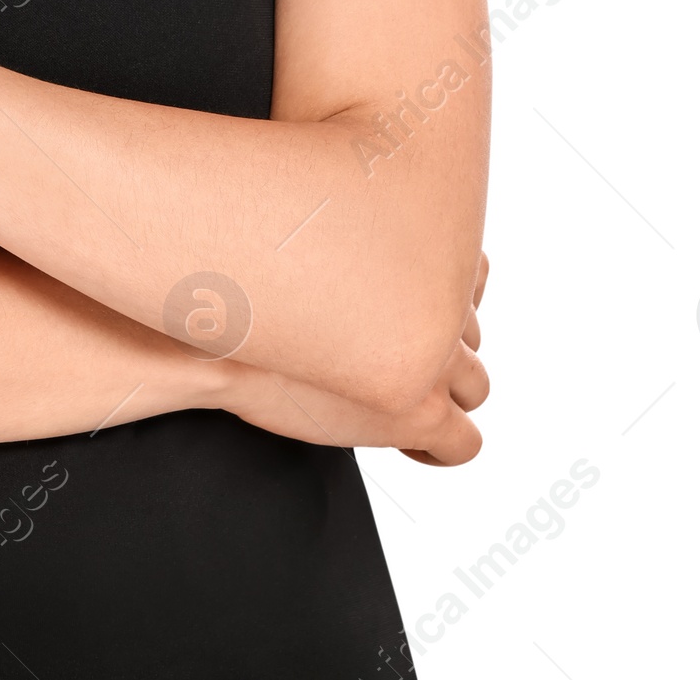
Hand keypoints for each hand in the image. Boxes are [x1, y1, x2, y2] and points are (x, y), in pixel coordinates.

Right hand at [204, 250, 490, 464]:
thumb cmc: (257, 295)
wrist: (223, 339)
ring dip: (440, 397)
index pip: (472, 275)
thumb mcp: (322, 248)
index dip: (441, 299)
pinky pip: (464, 444)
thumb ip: (372, 254)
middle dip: (438, 350)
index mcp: (418, 253)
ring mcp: (434, 360)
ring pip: (476, 389)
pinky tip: (404, 445)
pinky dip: (440, 450)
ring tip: (396, 402)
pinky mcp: (421, 413)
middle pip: (471, 335)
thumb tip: (394, 256)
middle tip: (390, 360)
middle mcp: (438, 303)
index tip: (411, 315)